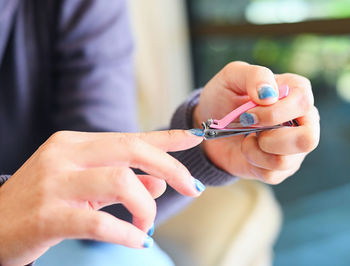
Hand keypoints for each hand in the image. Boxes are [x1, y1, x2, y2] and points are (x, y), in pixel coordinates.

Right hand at [0, 130, 202, 265]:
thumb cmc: (42, 203)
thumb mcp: (83, 186)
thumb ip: (122, 180)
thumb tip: (158, 182)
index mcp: (75, 143)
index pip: (131, 137)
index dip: (167, 138)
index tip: (196, 138)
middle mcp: (65, 154)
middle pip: (132, 150)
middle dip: (171, 167)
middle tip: (192, 188)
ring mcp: (54, 183)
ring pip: (121, 181)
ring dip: (146, 206)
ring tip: (147, 224)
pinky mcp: (46, 215)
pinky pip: (99, 222)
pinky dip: (126, 232)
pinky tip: (136, 240)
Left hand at [194, 61, 319, 183]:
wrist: (208, 124)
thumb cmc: (225, 96)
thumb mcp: (233, 76)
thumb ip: (254, 76)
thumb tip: (269, 94)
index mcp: (296, 92)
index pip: (302, 102)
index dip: (273, 112)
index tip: (248, 113)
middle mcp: (303, 121)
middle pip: (307, 139)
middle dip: (271, 138)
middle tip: (249, 128)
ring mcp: (294, 147)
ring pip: (286, 161)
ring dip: (256, 150)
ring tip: (246, 138)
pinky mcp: (282, 168)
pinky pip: (272, 174)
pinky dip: (252, 162)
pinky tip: (247, 149)